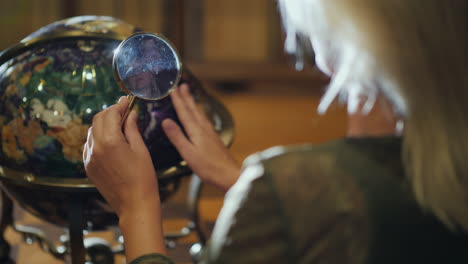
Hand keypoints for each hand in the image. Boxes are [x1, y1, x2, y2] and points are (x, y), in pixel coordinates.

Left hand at [83, 96, 158, 216]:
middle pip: (98, 120)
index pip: (110, 114)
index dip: (119, 105)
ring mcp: (89, 158)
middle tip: (124, 110)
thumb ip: (132, 129)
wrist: (134, 204)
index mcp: (110, 142)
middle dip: (110, 112)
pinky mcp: (89, 167)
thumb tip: (131, 114)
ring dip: (103, 124)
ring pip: (92, 131)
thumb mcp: (140, 150)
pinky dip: (98, 137)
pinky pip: (89, 145)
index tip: (127, 101)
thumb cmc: (143, 178)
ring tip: (119, 124)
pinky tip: (110, 139)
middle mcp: (95, 148)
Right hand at [162, 84, 240, 191]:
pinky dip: (200, 114)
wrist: (229, 175)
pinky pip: (205, 121)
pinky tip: (201, 117)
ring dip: (194, 104)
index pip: (185, 112)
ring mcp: (211, 134)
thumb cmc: (209, 167)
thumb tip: (165, 121)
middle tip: (182, 84)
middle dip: (187, 97)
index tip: (173, 88)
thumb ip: (177, 137)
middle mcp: (205, 129)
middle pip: (194, 110)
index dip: (178, 100)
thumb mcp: (188, 153)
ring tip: (190, 96)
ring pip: (200, 114)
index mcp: (197, 131)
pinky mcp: (215, 139)